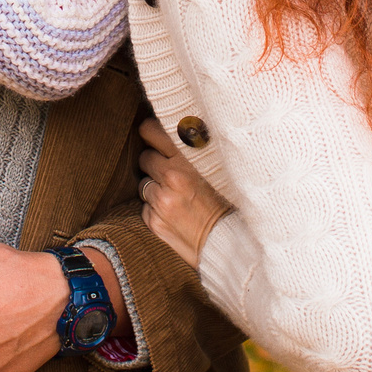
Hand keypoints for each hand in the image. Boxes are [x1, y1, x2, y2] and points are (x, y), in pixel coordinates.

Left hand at [139, 119, 231, 267]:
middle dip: (154, 163)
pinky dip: (155, 209)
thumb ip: (193, 150)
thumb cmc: (227, 202)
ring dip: (155, 188)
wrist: (227, 241)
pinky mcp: (154, 221)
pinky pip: (145, 207)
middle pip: (145, 157)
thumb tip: (174, 130)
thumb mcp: (215, 168)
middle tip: (170, 171)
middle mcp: (171, 177)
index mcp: (187, 159)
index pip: (151, 131)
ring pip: (144, 183)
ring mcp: (161, 200)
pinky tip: (175, 213)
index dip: (149, 132)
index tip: (153, 135)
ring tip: (176, 196)